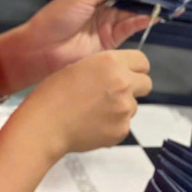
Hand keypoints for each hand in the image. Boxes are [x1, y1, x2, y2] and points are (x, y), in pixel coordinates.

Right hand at [13, 50, 152, 158]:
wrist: (45, 126)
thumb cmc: (53, 96)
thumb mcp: (79, 66)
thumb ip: (105, 68)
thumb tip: (120, 73)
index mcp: (111, 63)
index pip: (142, 61)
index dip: (135, 68)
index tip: (129, 73)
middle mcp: (123, 83)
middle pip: (146, 84)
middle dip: (134, 87)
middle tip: (114, 94)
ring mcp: (125, 108)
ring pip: (134, 105)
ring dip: (121, 107)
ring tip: (94, 111)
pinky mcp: (122, 129)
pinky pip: (124, 124)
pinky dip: (113, 125)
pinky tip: (93, 123)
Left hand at [24, 0, 154, 76]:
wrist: (41, 49)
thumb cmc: (56, 18)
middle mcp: (103, 9)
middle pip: (130, 1)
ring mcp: (107, 26)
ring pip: (133, 15)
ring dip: (149, 10)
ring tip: (167, 4)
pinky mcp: (110, 43)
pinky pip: (129, 30)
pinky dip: (142, 22)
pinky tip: (154, 16)